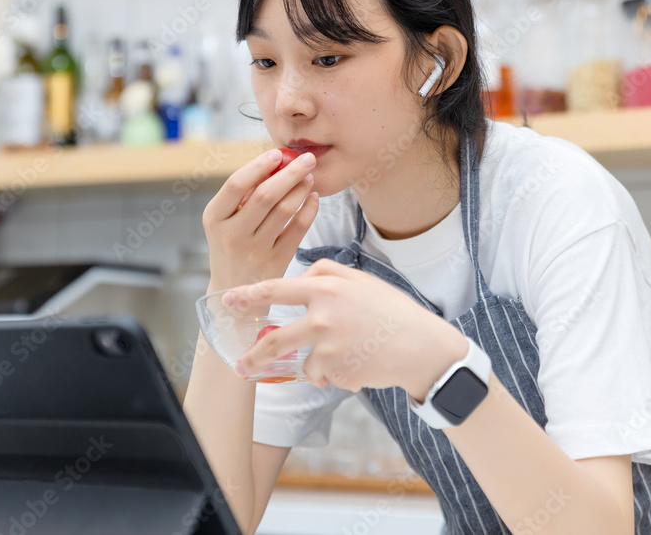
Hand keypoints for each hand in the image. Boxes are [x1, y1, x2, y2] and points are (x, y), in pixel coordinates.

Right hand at [202, 149, 318, 290]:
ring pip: (284, 210)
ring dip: (301, 189)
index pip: (236, 184)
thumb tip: (276, 161)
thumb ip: (243, 194)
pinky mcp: (275, 262)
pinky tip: (313, 199)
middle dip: (290, 172)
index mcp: (214, 218)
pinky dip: (309, 210)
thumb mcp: (224, 221)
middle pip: (265, 195)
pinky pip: (298, 229)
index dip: (258, 166)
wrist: (235, 292)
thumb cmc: (231, 245)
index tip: (277, 153)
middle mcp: (232, 234)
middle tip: (307, 159)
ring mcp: (254, 250)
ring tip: (309, 177)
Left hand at [224, 259, 468, 394]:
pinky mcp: (337, 370)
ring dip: (316, 368)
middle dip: (254, 356)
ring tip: (337, 364)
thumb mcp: (361, 281)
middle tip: (239, 365)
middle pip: (276, 339)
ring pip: (305, 363)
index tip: (228, 300)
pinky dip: (337, 375)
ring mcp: (328, 345)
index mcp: (326, 288)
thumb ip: (327, 274)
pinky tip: (362, 364)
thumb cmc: (391, 312)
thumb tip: (300, 277)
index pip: (277, 289)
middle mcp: (322, 316)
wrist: (421, 346)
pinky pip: (325, 376)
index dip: (249, 295)